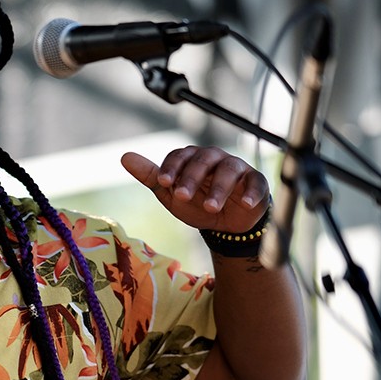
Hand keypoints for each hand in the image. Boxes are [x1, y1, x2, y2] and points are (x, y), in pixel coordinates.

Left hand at [121, 146, 269, 231]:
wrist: (225, 224)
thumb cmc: (196, 203)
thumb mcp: (171, 193)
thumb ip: (151, 175)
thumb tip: (124, 156)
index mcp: (191, 158)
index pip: (179, 156)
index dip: (171, 168)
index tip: (162, 182)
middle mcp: (214, 158)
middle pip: (203, 160)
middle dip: (192, 178)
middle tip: (182, 196)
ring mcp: (236, 168)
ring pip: (229, 170)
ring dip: (220, 188)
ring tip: (210, 207)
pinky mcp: (256, 181)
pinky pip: (256, 182)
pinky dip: (251, 192)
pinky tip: (244, 203)